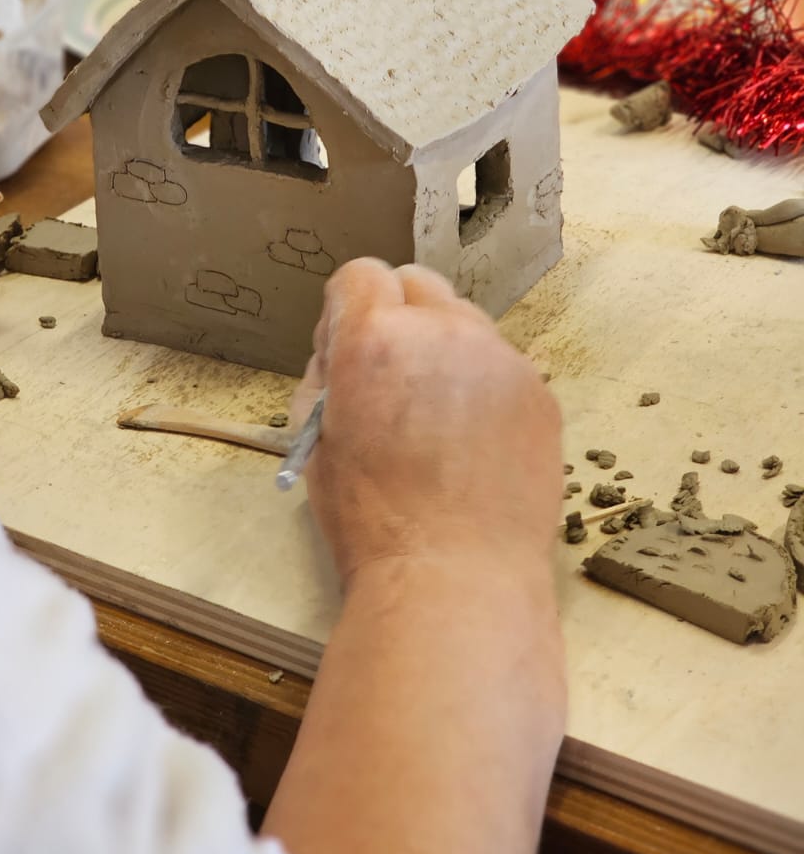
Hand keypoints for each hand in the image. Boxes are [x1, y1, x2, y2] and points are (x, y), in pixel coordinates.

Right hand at [294, 259, 561, 586]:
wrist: (454, 579)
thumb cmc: (371, 521)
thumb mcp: (315, 439)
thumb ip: (326, 374)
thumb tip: (341, 348)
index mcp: (374, 338)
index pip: (361, 274)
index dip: (348, 308)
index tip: (347, 346)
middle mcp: (442, 331)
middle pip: (418, 283)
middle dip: (399, 315)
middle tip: (393, 376)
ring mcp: (499, 358)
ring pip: (464, 322)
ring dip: (443, 349)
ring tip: (437, 419)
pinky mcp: (538, 391)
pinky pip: (501, 366)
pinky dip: (483, 388)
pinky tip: (474, 445)